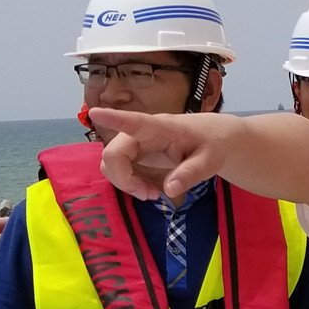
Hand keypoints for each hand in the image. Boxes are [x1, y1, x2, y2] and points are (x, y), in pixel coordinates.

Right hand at [90, 108, 240, 200]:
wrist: (213, 139)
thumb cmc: (211, 145)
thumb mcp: (210, 161)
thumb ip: (191, 173)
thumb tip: (169, 189)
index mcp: (160, 128)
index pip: (134, 122)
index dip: (113, 118)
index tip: (95, 112)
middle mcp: (141, 133)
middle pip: (113, 154)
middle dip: (124, 179)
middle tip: (151, 195)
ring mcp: (134, 143)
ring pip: (112, 163)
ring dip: (126, 183)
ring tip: (153, 193)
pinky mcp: (134, 153)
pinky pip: (118, 169)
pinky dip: (129, 183)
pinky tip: (149, 189)